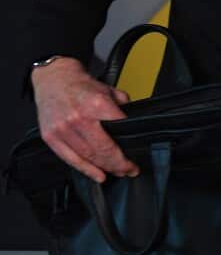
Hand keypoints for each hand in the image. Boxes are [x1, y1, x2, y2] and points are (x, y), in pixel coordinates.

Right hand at [31, 57, 135, 182]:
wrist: (53, 78)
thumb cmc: (81, 85)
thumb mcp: (109, 90)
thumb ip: (123, 107)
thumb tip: (135, 123)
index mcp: (96, 105)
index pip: (118, 133)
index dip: (127, 151)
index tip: (135, 160)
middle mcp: (78, 118)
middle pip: (102, 150)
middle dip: (119, 164)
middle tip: (129, 170)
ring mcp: (62, 129)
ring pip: (87, 157)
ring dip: (105, 168)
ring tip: (118, 172)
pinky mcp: (51, 136)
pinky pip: (70, 158)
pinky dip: (85, 169)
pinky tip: (98, 175)